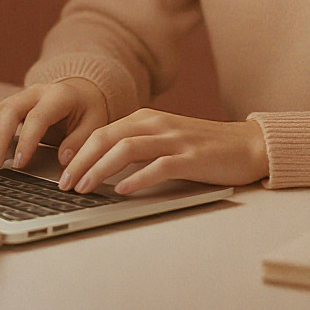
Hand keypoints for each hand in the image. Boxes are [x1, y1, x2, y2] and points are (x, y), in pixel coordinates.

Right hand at [0, 78, 107, 170]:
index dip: (26, 141)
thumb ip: (80, 141)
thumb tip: (63, 159)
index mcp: (59, 96)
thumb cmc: (87, 109)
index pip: (37, 117)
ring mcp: (23, 95)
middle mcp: (37, 92)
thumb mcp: (95, 123)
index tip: (19, 163)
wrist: (81, 92)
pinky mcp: (14, 103)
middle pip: (10, 110)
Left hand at [56, 108, 269, 195]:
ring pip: (127, 149)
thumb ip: (138, 146)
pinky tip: (122, 191)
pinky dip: (137, 179)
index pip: (103, 132)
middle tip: (65, 184)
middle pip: (108, 137)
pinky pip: (158, 166)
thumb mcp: (165, 138)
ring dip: (100, 169)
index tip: (62, 173)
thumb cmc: (203, 146)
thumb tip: (102, 167)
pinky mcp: (191, 157)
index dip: (78, 152)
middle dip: (81, 161)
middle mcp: (158, 124)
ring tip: (85, 188)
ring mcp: (174, 139)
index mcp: (148, 118)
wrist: (247, 145)